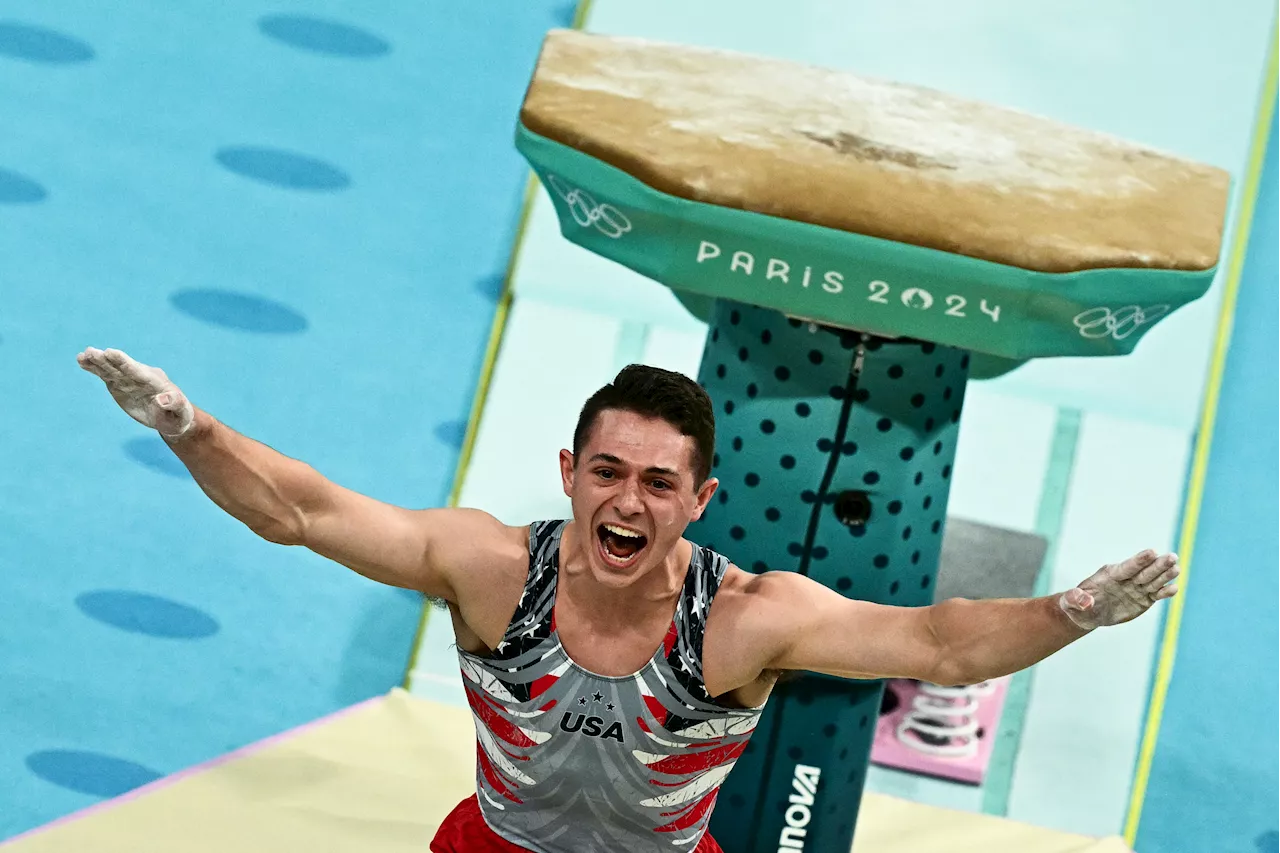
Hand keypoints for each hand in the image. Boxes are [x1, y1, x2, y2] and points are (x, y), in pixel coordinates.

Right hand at [77, 347, 194, 438]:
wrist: (171, 416)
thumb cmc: (179, 415)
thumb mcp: (181, 413)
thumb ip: (175, 404)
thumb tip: (162, 399)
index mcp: (155, 381)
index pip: (138, 370)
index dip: (124, 362)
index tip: (111, 352)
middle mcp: (140, 376)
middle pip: (122, 367)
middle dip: (107, 360)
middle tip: (91, 351)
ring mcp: (129, 380)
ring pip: (111, 369)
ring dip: (97, 362)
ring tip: (82, 355)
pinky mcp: (119, 385)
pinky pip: (105, 375)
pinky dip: (94, 369)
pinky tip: (81, 360)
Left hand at [1059, 549, 1179, 629]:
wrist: (1086, 613)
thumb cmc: (1076, 604)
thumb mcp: (1071, 602)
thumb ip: (1076, 598)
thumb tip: (1085, 601)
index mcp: (1109, 574)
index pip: (1127, 566)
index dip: (1139, 560)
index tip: (1152, 552)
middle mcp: (1126, 579)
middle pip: (1144, 571)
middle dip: (1158, 564)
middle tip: (1173, 556)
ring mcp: (1136, 588)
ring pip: (1153, 580)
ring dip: (1165, 575)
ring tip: (1177, 568)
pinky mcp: (1143, 599)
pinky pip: (1155, 595)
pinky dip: (1164, 592)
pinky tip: (1174, 588)